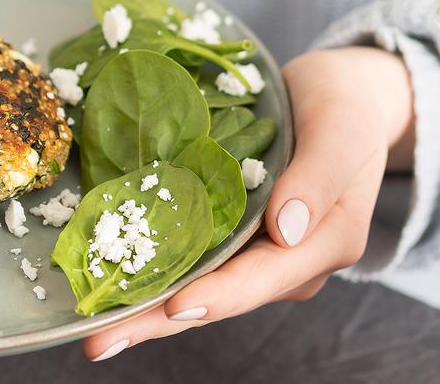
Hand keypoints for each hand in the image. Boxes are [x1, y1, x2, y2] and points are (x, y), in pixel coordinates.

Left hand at [83, 47, 415, 361]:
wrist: (342, 97)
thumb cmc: (346, 110)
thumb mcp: (342, 131)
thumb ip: (319, 178)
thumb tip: (287, 229)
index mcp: (321, 245)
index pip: (262, 278)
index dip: (217, 295)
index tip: (174, 307)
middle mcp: (284, 262)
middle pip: (217, 297)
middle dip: (157, 321)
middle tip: (99, 342)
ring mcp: (254, 251)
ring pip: (195, 284)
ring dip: (144, 306)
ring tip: (93, 326)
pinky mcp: (230, 233)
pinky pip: (188, 256)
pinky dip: (150, 268)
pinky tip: (109, 278)